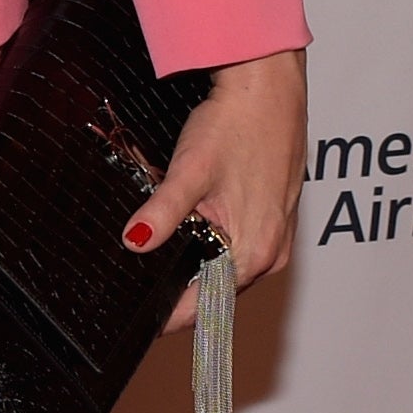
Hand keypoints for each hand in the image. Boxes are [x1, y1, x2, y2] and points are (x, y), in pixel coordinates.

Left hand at [126, 48, 308, 326]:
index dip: (171, 316)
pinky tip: (193, 232)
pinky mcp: (276, 219)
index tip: (142, 322)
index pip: (205, 306)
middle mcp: (270, 254)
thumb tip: (135, 243)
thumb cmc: (235, 125)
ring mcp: (277, 238)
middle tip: (139, 291)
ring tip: (158, 264)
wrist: (269, 90)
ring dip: (197, 269)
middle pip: (217, 291)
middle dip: (180, 293)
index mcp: (252, 253)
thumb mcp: (190, 170)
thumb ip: (163, 212)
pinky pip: (240, 249)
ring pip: (227, 269)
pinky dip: (215, 248)